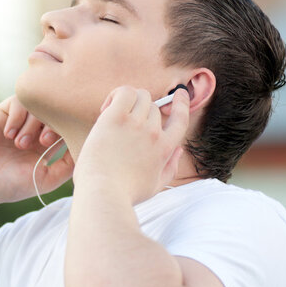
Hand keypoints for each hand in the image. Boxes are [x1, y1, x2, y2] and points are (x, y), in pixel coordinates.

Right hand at [0, 95, 73, 206]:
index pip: (67, 125)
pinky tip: (9, 135)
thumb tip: (89, 146)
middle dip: (52, 124)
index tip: (53, 144)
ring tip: (20, 144)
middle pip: (56, 111)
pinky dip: (17, 116)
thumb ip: (69, 164)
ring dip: (31, 124)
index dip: (66, 129)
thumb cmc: (13, 185)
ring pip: (38, 105)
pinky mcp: (3, 112)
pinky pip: (18, 100)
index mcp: (48, 144)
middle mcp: (36, 129)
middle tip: (41, 142)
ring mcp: (20, 119)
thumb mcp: (48, 178)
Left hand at [73, 86, 189, 203]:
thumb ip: (171, 168)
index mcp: (165, 149)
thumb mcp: (155, 186)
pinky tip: (106, 109)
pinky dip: (116, 94)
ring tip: (111, 117)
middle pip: (153, 107)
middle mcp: (154, 133)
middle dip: (138, 111)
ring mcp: (136, 124)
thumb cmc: (125, 194)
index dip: (181, 104)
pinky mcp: (116, 118)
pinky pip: (124, 92)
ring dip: (128, 102)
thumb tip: (179, 150)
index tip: (180, 93)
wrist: (104, 193)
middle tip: (120, 126)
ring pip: (140, 96)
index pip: (180, 119)